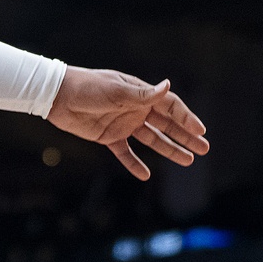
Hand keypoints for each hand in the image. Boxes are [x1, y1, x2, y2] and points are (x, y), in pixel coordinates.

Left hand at [47, 66, 209, 179]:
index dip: (186, 118)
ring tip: (188, 161)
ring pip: (152, 140)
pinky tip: (145, 176)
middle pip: (166, 125)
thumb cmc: (88, 87)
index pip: (169, 106)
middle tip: (204, 148)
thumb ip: (142, 94)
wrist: (58, 96)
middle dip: (185, 136)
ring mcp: (123, 124)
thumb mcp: (116, 90)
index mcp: (139, 94)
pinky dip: (134, 164)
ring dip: (169, 150)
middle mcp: (135, 109)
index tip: (200, 131)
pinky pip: (125, 153)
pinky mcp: (108, 137)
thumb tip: (168, 85)